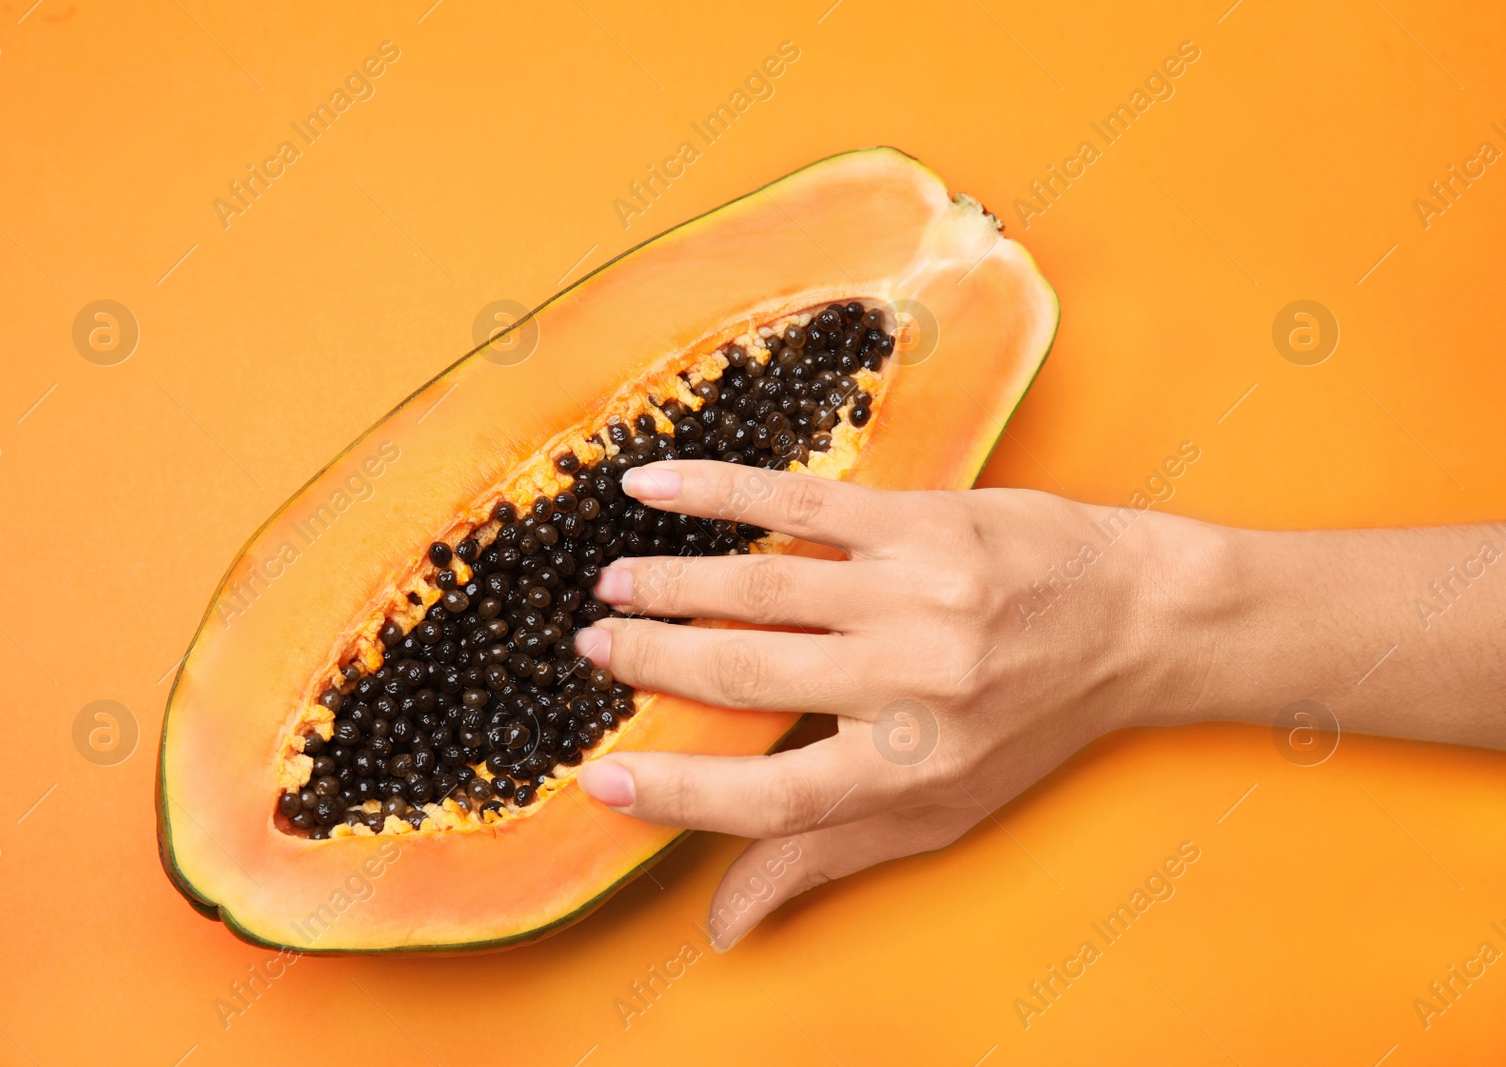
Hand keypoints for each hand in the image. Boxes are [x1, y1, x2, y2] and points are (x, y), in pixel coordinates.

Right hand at [572, 459, 1190, 949]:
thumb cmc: (1031, 726)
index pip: (768, 799)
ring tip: (611, 584)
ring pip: (762, 588)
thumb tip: (722, 926)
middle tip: (591, 648)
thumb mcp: (940, 810)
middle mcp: (914, 684)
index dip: (675, 795)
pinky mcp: (927, 521)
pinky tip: (657, 486)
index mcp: (913, 767)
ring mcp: (919, 595)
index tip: (598, 778)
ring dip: (671, 583)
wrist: (1140, 620)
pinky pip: (802, 503)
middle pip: (748, 677)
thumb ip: (825, 857)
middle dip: (652, 662)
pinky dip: (721, 493)